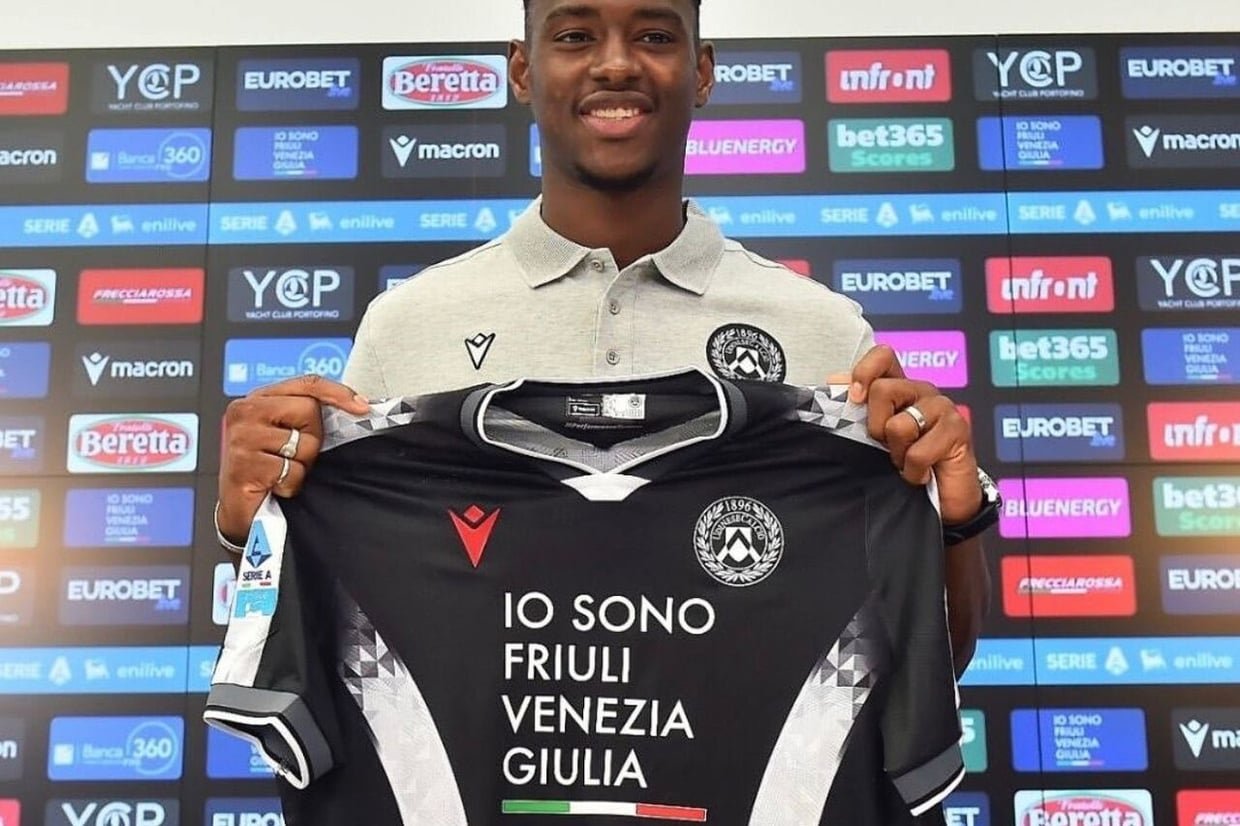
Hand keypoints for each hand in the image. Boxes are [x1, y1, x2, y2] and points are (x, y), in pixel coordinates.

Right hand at [217, 375, 370, 544]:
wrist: (238, 507)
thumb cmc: (266, 468)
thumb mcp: (285, 432)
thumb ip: (305, 414)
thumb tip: (356, 405)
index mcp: (258, 398)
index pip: (306, 384)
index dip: (337, 393)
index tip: (361, 406)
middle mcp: (245, 411)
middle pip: (308, 409)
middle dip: (312, 437)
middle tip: (294, 454)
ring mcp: (242, 437)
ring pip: (303, 443)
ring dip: (301, 464)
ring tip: (281, 470)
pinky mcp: (244, 465)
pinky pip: (292, 471)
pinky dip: (291, 484)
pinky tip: (275, 485)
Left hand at [830, 345, 980, 524]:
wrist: (943, 499)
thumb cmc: (906, 464)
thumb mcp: (874, 436)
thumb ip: (856, 407)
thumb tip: (835, 379)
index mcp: (900, 387)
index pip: (883, 356)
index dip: (865, 371)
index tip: (855, 398)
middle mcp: (922, 392)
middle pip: (882, 389)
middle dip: (875, 426)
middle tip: (886, 446)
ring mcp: (943, 408)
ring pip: (899, 424)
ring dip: (897, 453)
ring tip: (906, 461)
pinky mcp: (959, 430)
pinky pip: (918, 452)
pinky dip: (913, 471)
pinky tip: (922, 473)